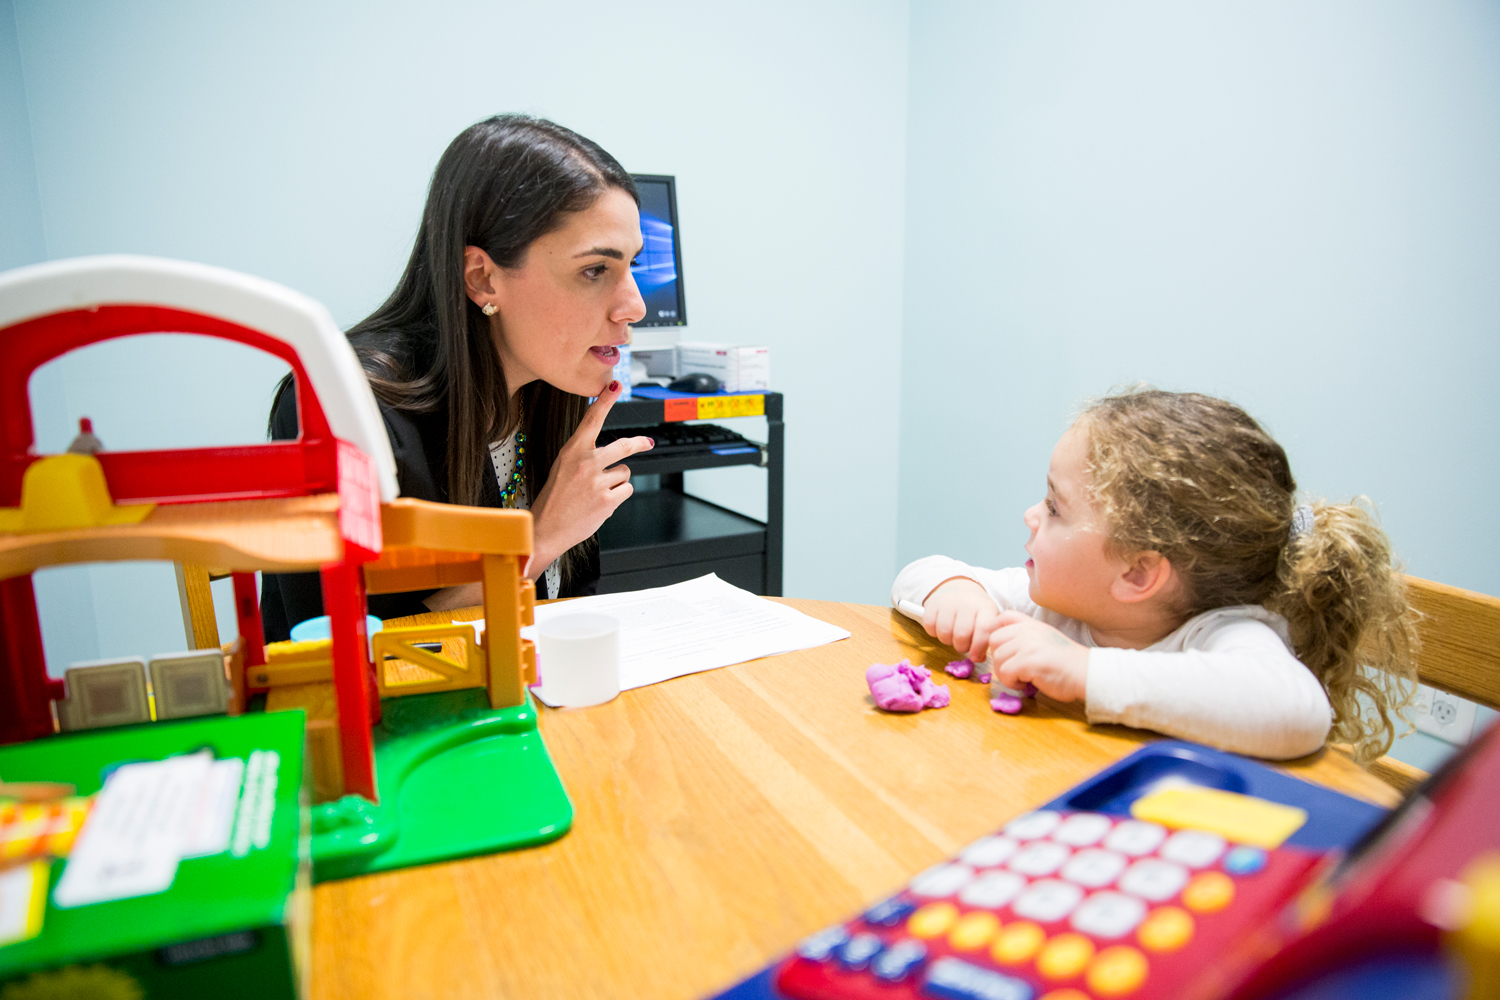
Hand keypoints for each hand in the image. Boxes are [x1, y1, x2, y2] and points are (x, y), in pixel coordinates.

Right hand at [526, 381, 652, 579]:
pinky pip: (626, 490)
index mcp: (572, 451)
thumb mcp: (562, 468)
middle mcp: (586, 462)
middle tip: (647, 442)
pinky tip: (601, 503)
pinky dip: (618, 497)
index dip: (605, 400)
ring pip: (625, 473)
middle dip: (638, 443)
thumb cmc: (554, 499)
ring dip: (617, 482)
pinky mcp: (607, 500)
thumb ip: (583, 456)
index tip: (615, 385)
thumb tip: (612, 455)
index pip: (591, 419)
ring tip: (597, 492)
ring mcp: (597, 481)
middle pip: (624, 446)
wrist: (546, 529)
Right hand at [921, 577, 1002, 659]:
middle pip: (961, 634)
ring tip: (952, 634)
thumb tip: (977, 658)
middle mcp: (968, 601)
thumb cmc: (976, 613)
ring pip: (944, 633)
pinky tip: (941, 627)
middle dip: (961, 646)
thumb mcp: (988, 622)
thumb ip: (986, 641)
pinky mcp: (933, 602)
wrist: (961, 589)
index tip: (974, 657)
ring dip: (947, 640)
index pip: (984, 629)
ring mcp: (949, 600)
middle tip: (962, 644)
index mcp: (986, 607)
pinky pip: (929, 626)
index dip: (978, 647)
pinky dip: (934, 632)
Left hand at [984, 611, 1089, 702]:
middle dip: (1000, 658)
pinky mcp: (1027, 662)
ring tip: (1022, 678)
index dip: (996, 632)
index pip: (1002, 618)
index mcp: (1032, 624)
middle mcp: (1028, 631)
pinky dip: (1012, 683)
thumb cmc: (1067, 662)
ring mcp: (1027, 645)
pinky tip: (1025, 684)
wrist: (1087, 673)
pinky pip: (1005, 673)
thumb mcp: (1045, 639)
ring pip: (997, 659)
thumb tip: (1000, 648)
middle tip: (1014, 669)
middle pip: (994, 640)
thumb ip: (1026, 637)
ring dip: (1005, 673)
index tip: (1003, 649)